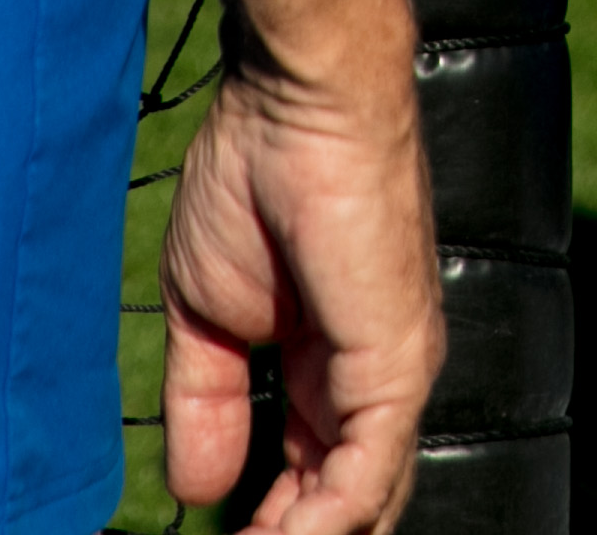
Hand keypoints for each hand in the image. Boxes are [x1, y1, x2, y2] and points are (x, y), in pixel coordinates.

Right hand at [159, 33, 441, 534]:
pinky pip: (369, 473)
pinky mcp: (397, 359)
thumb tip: (199, 489)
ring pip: (363, 503)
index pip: (316, 479)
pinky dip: (325, 524)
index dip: (272, 525)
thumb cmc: (253, 180)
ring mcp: (395, 371)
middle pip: (347, 504)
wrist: (293, 103)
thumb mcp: (208, 316)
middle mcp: (376, 377)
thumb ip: (208, 404)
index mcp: (335, 367)